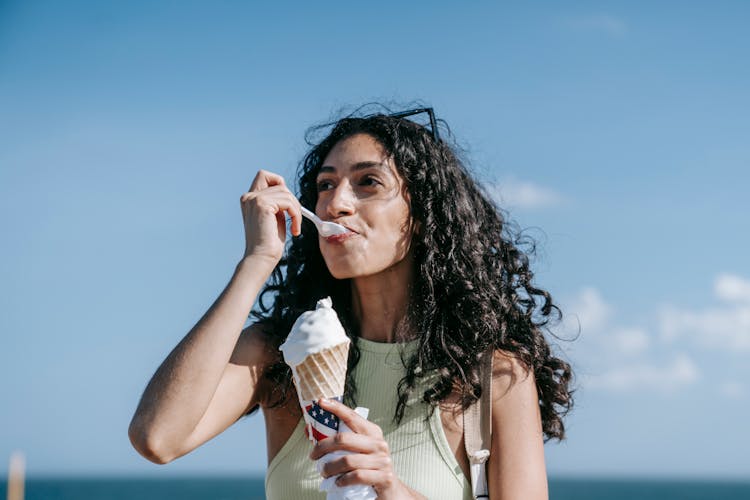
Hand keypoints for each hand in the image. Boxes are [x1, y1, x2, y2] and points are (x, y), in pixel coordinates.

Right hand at [240, 170, 301, 263]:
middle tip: (295, 217)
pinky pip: (288, 203)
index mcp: (249, 199)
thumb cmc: (269, 242)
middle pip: (279, 182)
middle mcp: (249, 196)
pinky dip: (296, 215)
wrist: (262, 258)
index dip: (279, 183)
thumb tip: (288, 193)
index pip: (264, 175)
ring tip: (295, 227)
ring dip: (296, 210)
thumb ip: (277, 203)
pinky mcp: (262, 204)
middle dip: (292, 198)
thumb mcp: (274, 217)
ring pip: (286, 193)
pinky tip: (295, 230)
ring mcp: (254, 199)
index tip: (287, 203)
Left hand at [310, 398, 424, 499]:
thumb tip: (311, 432)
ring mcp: (383, 460)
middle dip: (323, 447)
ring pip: (347, 460)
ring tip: (324, 472)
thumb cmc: (369, 469)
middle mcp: (379, 443)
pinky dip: (343, 480)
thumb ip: (340, 443)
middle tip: (313, 456)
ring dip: (329, 468)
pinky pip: (357, 476)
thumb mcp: (358, 452)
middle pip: (344, 439)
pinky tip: (338, 482)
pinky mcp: (384, 477)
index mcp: (372, 432)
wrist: (391, 491)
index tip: (321, 402)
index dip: (336, 408)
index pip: (352, 416)